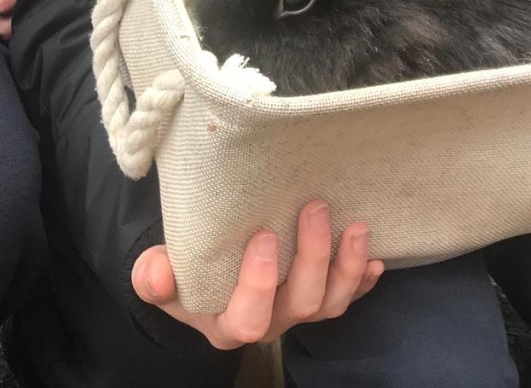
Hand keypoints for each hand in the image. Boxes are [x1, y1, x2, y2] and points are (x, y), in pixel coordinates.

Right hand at [131, 201, 382, 347]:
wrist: (207, 276)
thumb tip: (158, 271)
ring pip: (330, 303)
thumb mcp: (162, 275)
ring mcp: (297, 310)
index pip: (249, 316)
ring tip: (357, 227)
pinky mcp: (318, 296)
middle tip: (316, 209)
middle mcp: (269, 320)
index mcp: (228, 321)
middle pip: (301, 304)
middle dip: (314, 257)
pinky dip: (363, 279)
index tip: (265, 237)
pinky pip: (348, 296)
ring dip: (348, 266)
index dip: (260, 283)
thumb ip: (155, 277)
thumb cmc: (186, 271)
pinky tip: (375, 259)